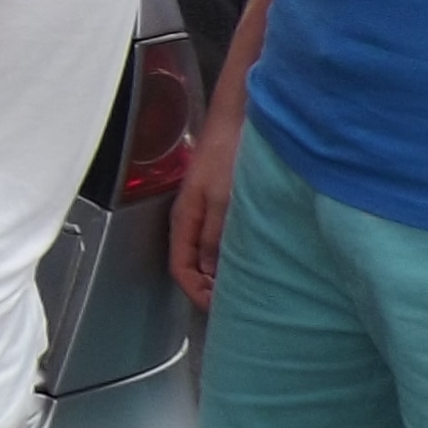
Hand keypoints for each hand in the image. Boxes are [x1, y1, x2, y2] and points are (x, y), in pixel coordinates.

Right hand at [165, 120, 242, 308]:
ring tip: (241, 283)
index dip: (195, 292)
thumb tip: (208, 270)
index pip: (180, 268)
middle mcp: (191, 217)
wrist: (240, 118)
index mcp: (184, 219)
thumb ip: (214, 237)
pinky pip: (218, 237)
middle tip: (232, 301)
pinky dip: (229, 252)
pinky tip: (247, 254)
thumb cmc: (229, 152)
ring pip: (205, 252)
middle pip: (191, 264)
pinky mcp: (220, 202)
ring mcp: (205, 209)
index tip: (217, 308)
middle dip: (207, 286)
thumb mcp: (224, 200)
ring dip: (219, 270)